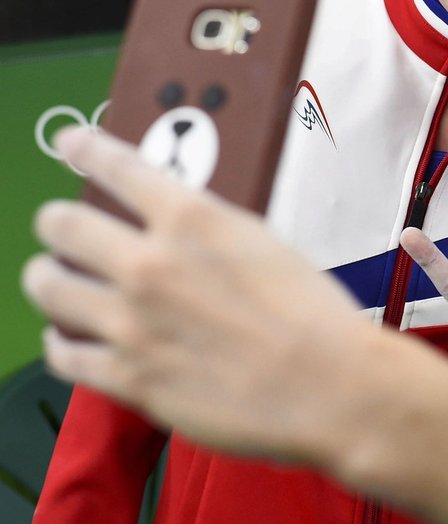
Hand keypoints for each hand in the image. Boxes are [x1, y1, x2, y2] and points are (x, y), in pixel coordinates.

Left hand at [22, 127, 362, 461]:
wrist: (326, 382)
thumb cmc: (309, 313)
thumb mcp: (261, 241)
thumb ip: (205, 229)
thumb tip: (173, 224)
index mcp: (193, 221)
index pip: (120, 166)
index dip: (86, 147)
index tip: (71, 141)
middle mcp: (152, 264)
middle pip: (63, 224)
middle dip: (54, 220)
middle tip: (56, 222)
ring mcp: (133, 323)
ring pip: (49, 287)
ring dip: (45, 276)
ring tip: (48, 275)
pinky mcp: (128, 377)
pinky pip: (64, 355)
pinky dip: (58, 341)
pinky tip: (64, 336)